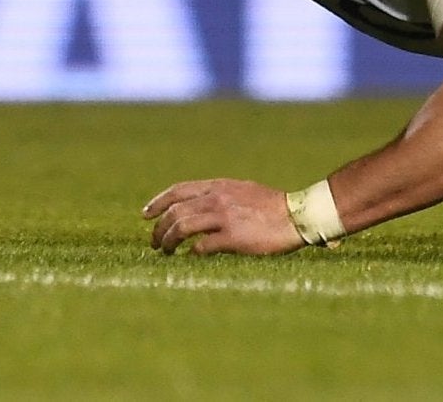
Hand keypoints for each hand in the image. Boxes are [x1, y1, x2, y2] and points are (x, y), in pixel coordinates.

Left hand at [143, 179, 303, 255]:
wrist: (296, 216)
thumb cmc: (271, 206)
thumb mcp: (242, 190)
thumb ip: (219, 195)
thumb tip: (196, 207)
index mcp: (219, 186)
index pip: (178, 190)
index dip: (158, 202)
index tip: (145, 215)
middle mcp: (218, 198)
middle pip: (175, 212)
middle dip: (159, 229)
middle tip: (155, 243)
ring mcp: (224, 217)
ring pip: (181, 228)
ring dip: (169, 242)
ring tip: (166, 252)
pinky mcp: (232, 237)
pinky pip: (201, 246)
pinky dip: (191, 253)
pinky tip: (191, 257)